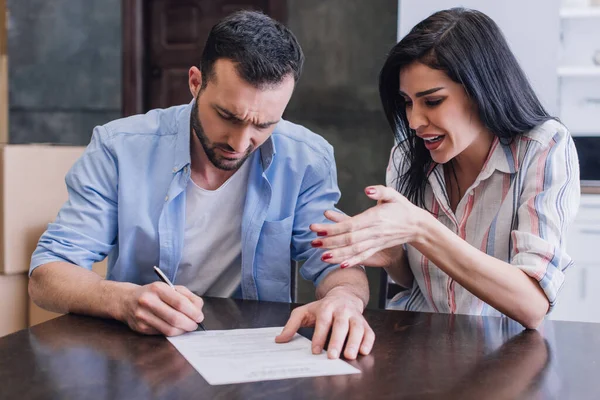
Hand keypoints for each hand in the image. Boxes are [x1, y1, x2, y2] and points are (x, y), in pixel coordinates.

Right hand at [120, 282, 203, 335]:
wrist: (127, 300)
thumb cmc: (153, 294)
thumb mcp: (170, 288)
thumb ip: (187, 296)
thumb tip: (198, 309)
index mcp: (158, 288)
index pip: (180, 303)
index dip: (193, 312)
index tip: (199, 316)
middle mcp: (148, 301)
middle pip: (175, 318)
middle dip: (190, 323)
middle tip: (195, 324)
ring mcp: (143, 316)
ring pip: (169, 329)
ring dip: (182, 330)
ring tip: (187, 326)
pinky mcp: (141, 328)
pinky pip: (162, 333)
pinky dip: (173, 332)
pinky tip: (176, 328)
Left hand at [275, 286, 374, 359]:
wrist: (344, 296)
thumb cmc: (323, 307)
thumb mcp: (305, 312)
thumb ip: (292, 325)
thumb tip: (279, 340)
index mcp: (326, 307)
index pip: (323, 322)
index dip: (319, 336)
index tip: (315, 350)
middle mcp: (342, 311)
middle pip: (341, 325)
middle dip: (337, 341)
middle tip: (332, 356)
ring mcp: (355, 316)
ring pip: (357, 328)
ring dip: (354, 342)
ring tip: (349, 356)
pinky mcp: (365, 323)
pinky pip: (369, 332)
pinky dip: (368, 342)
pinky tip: (363, 351)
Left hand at [310, 185, 424, 268]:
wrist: (417, 226)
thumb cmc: (402, 208)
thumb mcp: (394, 195)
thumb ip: (380, 191)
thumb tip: (367, 190)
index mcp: (375, 218)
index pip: (351, 225)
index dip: (333, 228)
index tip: (318, 228)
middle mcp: (375, 232)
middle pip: (349, 240)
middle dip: (330, 242)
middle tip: (313, 242)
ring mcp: (376, 242)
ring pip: (355, 251)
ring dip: (338, 255)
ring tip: (321, 257)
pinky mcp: (377, 248)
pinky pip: (364, 257)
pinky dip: (352, 262)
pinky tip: (340, 265)